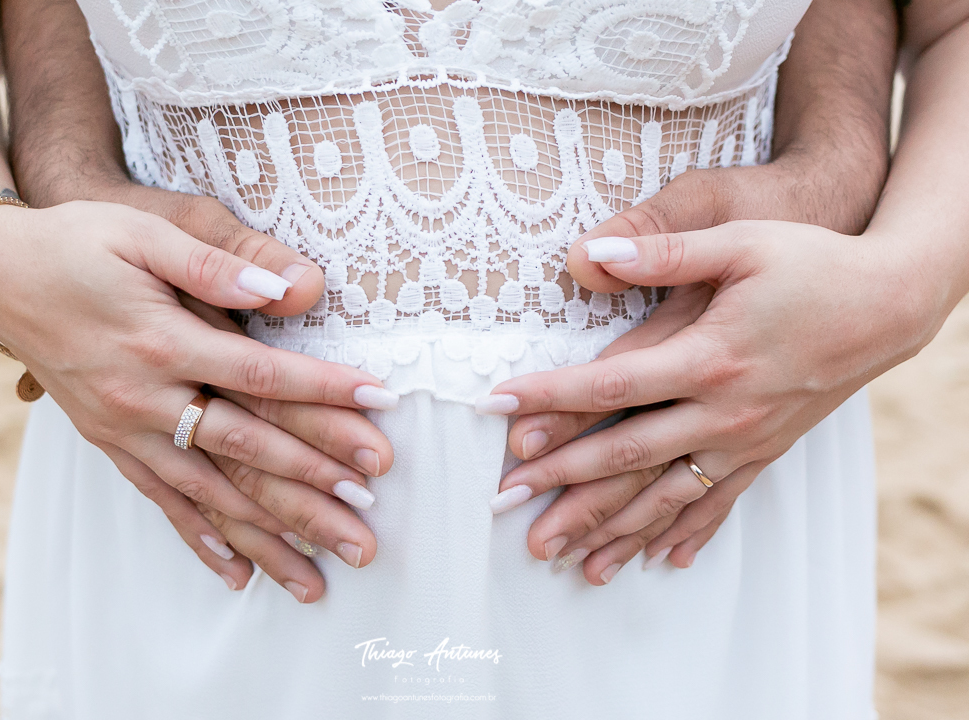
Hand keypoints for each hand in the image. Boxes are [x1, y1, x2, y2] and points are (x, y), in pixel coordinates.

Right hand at [0, 200, 396, 595]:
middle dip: (312, 483)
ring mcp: (125, 429)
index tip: (380, 405)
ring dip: (269, 535)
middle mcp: (144, 397)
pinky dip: (201, 539)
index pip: (260, 375)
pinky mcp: (112, 444)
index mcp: (160, 341)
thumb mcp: (144, 231)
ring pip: (209, 495)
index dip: (323, 391)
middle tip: (369, 512)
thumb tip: (288, 287)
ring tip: (321, 576)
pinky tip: (240, 572)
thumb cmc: (79, 243)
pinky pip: (161, 501)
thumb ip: (215, 262)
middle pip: (245, 450)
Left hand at [484, 219, 929, 580]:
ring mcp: (745, 441)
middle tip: (505, 504)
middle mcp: (724, 412)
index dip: (548, 398)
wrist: (890, 304)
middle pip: (626, 457)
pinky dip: (684, 533)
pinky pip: (718, 504)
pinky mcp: (765, 452)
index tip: (497, 409)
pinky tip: (658, 560)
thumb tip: (592, 250)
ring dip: (610, 529)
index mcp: (709, 357)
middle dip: (560, 481)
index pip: (609, 387)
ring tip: (562, 558)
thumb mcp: (741, 241)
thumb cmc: (813, 265)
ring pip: (665, 496)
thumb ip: (665, 249)